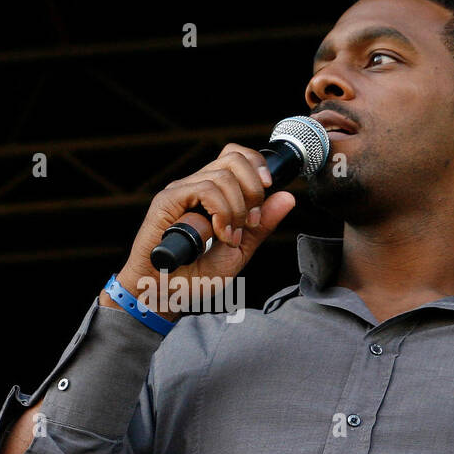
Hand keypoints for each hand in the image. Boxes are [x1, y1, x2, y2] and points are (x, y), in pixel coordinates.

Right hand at [108, 144, 296, 318]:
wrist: (165, 296)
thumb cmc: (195, 277)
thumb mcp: (239, 251)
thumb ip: (261, 226)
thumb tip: (287, 197)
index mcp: (212, 193)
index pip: (237, 157)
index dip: (257, 166)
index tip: (268, 190)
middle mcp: (196, 186)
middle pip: (234, 157)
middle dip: (253, 189)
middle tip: (250, 222)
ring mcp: (181, 191)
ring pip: (222, 176)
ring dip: (235, 210)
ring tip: (229, 238)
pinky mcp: (167, 201)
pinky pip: (204, 190)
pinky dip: (220, 212)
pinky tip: (218, 234)